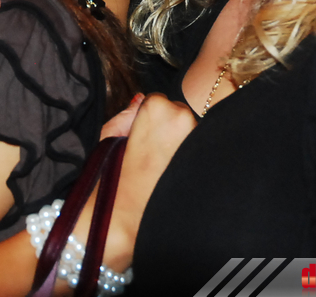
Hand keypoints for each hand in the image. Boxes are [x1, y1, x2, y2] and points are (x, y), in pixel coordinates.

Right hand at [103, 94, 196, 265]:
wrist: (123, 215)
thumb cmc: (111, 175)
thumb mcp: (109, 135)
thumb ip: (127, 112)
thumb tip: (140, 100)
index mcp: (157, 106)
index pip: (159, 101)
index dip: (150, 120)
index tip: (142, 137)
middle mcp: (182, 116)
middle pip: (179, 114)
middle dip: (168, 129)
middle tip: (152, 154)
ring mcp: (197, 138)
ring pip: (190, 132)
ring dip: (180, 144)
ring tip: (162, 167)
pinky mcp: (205, 160)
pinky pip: (198, 152)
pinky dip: (188, 160)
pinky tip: (173, 175)